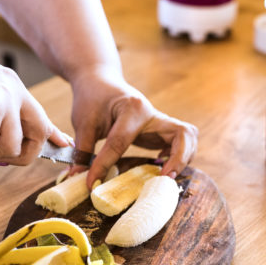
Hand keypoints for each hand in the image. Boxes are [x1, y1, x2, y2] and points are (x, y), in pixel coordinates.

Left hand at [70, 68, 197, 187]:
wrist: (100, 80)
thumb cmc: (91, 99)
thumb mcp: (83, 122)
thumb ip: (83, 150)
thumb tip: (77, 177)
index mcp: (132, 109)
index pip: (121, 142)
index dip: (105, 165)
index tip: (92, 183)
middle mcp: (152, 113)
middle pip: (182, 135)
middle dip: (178, 159)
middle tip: (164, 178)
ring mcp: (160, 120)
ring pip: (188, 137)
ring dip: (183, 157)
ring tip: (166, 176)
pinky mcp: (161, 128)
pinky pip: (182, 141)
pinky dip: (180, 155)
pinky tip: (162, 165)